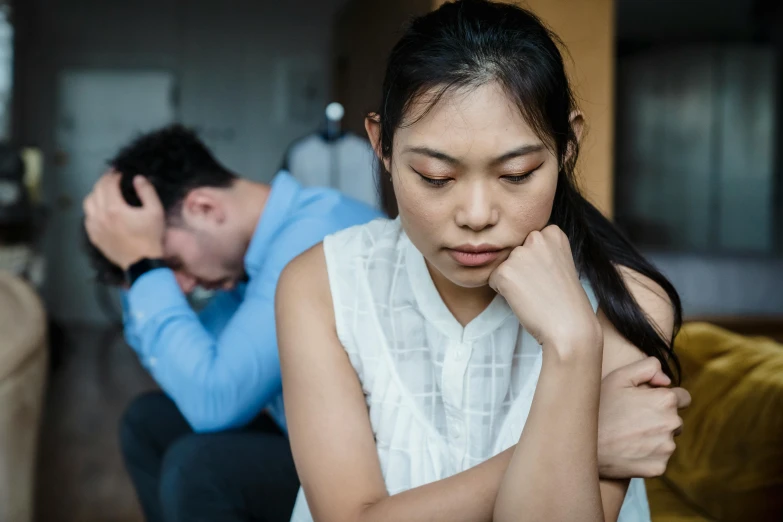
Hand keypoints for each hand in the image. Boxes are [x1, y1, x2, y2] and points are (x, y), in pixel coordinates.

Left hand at [83, 172, 164, 269]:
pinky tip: (101, 210)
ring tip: (105, 192)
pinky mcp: (94, 237)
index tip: (120, 173)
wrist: (142, 263)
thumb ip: (147, 192)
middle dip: (104, 181)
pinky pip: (87, 218)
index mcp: (114, 208)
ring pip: (88, 203)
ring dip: (96, 193)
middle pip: (96, 190)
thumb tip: (138, 178)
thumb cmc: (150, 237)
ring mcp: (95, 227)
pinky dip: (92, 209)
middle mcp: (100, 215)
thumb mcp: (155, 212)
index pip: (108, 184)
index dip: (114, 175)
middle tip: (113, 178)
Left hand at [488, 225, 600, 351]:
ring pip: (503, 265)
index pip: (528, 241)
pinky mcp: (504, 271)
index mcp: (552, 232)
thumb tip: (513, 250)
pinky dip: (503, 292)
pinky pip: (492, 279)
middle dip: (521, 268)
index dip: (535, 262)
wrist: (569, 326)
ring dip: (512, 280)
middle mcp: (535, 237)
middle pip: (514, 251)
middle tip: (541, 286)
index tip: (550, 275)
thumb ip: (541, 250)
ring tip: (534, 293)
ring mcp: (519, 253)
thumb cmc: (566, 300)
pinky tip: (523, 299)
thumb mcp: (560, 263)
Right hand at [597, 357, 690, 478]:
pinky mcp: (659, 467)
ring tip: (628, 434)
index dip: (665, 398)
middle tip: (632, 418)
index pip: (684, 398)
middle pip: (675, 419)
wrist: (583, 442)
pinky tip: (628, 449)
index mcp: (666, 400)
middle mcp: (672, 423)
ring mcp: (666, 448)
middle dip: (659, 417)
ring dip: (654, 436)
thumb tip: (667, 380)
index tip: (648, 403)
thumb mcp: (619, 377)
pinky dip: (647, 455)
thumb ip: (648, 367)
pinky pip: (659, 458)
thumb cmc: (600, 406)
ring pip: (667, 439)